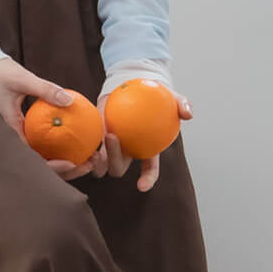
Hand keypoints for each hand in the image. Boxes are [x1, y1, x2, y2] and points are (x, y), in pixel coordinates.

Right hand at [0, 55, 105, 183]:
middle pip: (39, 166)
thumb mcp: (23, 80)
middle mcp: (13, 138)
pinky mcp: (22, 128)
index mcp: (9, 132)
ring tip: (87, 158)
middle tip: (89, 165)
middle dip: (64, 170)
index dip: (52, 167)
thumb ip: (45, 89)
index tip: (71, 164)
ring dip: (63, 160)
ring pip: (41, 157)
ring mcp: (18, 135)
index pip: (31, 159)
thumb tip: (70, 100)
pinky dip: (57, 146)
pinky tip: (75, 143)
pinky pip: (41, 142)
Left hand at [93, 76, 192, 192]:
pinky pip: (90, 148)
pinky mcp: (97, 137)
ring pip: (101, 164)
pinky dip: (86, 146)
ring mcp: (110, 147)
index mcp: (146, 150)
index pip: (149, 169)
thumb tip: (188, 114)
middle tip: (113, 136)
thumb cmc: (155, 96)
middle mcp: (127, 153)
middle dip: (114, 159)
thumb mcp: (171, 98)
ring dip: (97, 160)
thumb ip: (181, 106)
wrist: (134, 85)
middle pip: (118, 169)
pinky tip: (84, 135)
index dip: (147, 179)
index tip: (142, 186)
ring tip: (95, 143)